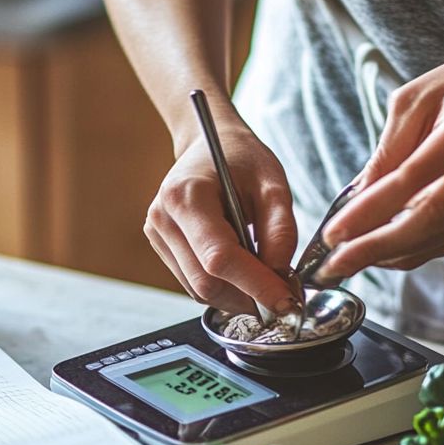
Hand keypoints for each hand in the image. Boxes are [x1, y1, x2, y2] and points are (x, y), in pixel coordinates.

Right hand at [145, 119, 299, 315]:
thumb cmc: (241, 158)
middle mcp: (163, 218)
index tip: (285, 301)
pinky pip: (194, 283)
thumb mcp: (273, 184)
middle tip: (281, 295)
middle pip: (205, 282)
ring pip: (199, 290)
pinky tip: (242, 271)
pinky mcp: (162, 246)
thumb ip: (281, 230)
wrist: (209, 143)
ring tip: (264, 279)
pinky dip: (224, 287)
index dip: (254, 285)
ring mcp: (158, 235)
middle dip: (247, 297)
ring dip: (236, 296)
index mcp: (186, 196)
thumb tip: (279, 277)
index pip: (218, 258)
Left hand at [319, 33, 443, 276]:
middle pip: (429, 220)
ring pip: (440, 238)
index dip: (370, 211)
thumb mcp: (419, 96)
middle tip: (334, 265)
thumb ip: (388, 148)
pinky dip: (417, 250)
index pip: (412, 179)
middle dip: (375, 248)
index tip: (334, 233)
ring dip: (391, 255)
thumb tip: (357, 199)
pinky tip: (386, 251)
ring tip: (349, 261)